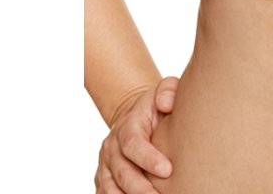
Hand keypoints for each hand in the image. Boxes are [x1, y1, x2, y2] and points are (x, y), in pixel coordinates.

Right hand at [95, 77, 177, 193]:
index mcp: (127, 126)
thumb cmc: (155, 106)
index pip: (133, 143)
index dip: (148, 158)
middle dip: (140, 188)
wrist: (134, 115)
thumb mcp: (165, 89)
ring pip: (111, 189)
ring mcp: (105, 166)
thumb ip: (168, 90)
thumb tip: (165, 103)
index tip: (168, 170)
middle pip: (122, 173)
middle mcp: (112, 148)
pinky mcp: (104, 180)